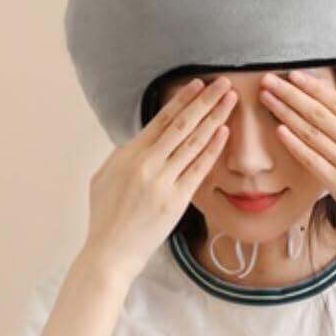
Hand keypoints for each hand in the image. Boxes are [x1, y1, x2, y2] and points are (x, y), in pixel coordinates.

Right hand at [82, 76, 237, 281]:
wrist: (110, 253)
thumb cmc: (106, 215)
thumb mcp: (105, 176)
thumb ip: (125, 154)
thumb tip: (144, 137)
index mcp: (128, 155)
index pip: (160, 119)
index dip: (182, 99)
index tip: (197, 83)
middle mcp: (146, 164)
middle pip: (182, 124)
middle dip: (205, 101)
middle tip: (223, 82)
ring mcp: (162, 182)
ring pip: (194, 142)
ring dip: (215, 118)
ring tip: (230, 100)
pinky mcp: (176, 200)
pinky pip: (199, 169)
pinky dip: (212, 148)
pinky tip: (225, 131)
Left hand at [258, 69, 335, 249]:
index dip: (313, 87)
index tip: (294, 75)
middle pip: (317, 112)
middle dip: (290, 93)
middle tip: (269, 80)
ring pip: (310, 132)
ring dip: (285, 113)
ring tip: (267, 99)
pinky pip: (311, 161)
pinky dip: (294, 144)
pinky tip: (278, 131)